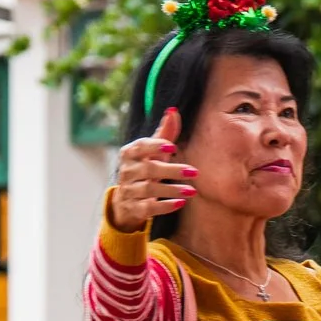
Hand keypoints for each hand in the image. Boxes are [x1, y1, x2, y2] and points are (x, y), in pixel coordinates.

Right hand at [108, 108, 194, 231]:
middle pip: (149, 169)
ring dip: (172, 190)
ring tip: (192, 191)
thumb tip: (173, 111)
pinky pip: (149, 208)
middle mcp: (126, 171)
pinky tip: (181, 203)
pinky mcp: (134, 208)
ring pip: (149, 189)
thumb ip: (164, 133)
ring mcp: (129, 191)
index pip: (140, 147)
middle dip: (172, 170)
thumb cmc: (145, 168)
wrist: (127, 201)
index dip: (155, 146)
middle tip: (194, 172)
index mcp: (129, 153)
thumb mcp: (153, 152)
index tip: (173, 147)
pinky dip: (165, 206)